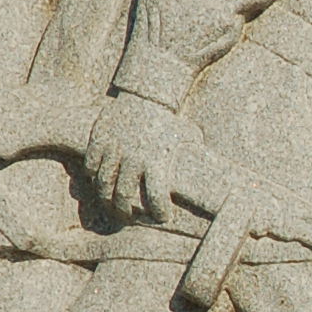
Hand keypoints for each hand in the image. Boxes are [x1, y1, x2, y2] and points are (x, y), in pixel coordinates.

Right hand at [84, 93, 191, 224]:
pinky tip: (100, 180)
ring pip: (102, 185)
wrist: (144, 93)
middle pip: (122, 198)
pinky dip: (93, 177)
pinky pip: (90, 166)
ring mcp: (114, 150)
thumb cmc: (167, 119)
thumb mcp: (186, 137)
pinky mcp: (99, 141)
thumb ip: (195, 156)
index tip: (162, 217)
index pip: (156, 198)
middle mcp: (134, 158)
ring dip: (105, 199)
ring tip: (111, 205)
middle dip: (124, 213)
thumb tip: (221, 168)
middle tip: (128, 217)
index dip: (159, 213)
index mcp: (157, 161)